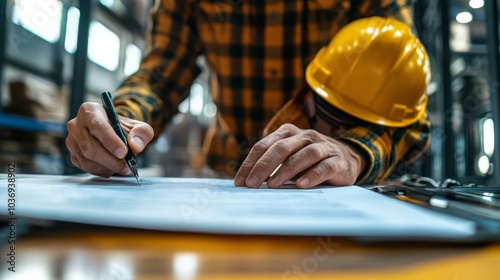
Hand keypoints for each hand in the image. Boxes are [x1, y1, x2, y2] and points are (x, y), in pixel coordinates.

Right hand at [66, 102, 153, 176]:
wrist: (114, 133)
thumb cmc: (123, 128)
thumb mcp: (138, 126)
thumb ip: (142, 133)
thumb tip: (136, 146)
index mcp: (90, 110)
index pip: (97, 126)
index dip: (110, 141)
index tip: (123, 152)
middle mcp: (76, 124)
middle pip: (90, 147)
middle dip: (111, 160)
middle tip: (126, 166)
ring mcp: (72, 141)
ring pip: (87, 160)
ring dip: (107, 168)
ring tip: (122, 168)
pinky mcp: (72, 155)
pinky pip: (85, 167)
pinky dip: (101, 171)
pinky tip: (112, 168)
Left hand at [234, 124, 365, 187]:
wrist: (347, 160)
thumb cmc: (310, 162)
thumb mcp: (289, 158)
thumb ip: (271, 164)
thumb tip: (246, 180)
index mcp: (288, 133)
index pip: (264, 145)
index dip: (250, 163)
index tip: (240, 181)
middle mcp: (306, 136)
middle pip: (282, 148)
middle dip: (264, 166)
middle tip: (252, 183)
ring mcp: (323, 146)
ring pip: (303, 155)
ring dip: (286, 170)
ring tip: (272, 185)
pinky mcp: (338, 160)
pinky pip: (324, 167)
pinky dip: (312, 176)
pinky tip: (301, 185)